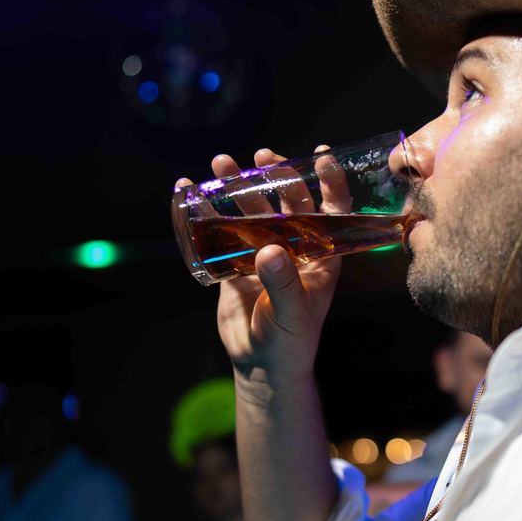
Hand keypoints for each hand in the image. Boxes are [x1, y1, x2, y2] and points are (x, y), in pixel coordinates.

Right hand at [176, 147, 345, 383]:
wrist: (260, 364)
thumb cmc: (290, 341)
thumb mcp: (293, 314)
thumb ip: (283, 284)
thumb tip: (269, 249)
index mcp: (321, 256)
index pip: (331, 212)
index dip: (330, 183)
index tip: (320, 156)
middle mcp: (294, 247)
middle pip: (288, 203)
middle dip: (277, 176)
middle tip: (263, 156)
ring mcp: (263, 251)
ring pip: (252, 211)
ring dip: (239, 186)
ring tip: (221, 162)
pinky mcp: (234, 261)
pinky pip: (219, 230)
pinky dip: (204, 210)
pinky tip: (190, 190)